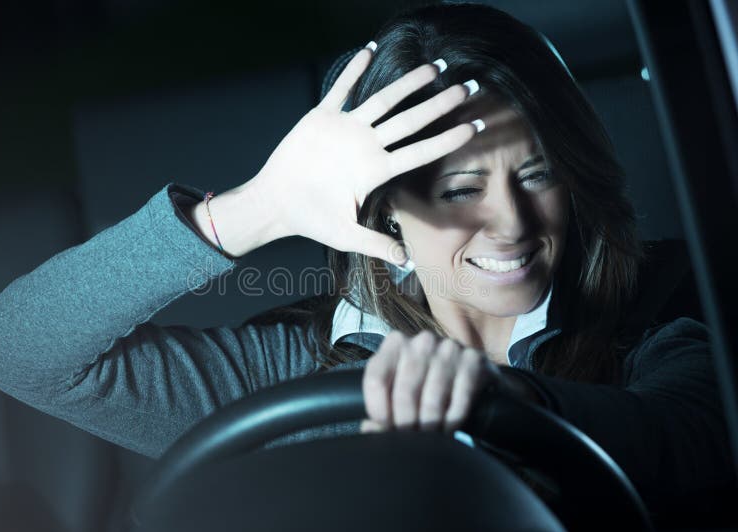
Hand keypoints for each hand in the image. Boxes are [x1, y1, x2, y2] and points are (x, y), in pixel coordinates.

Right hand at [246, 46, 478, 263]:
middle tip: (468, 86)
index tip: (474, 126)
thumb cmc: (311, 219)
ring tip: (434, 67)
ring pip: (382, 101)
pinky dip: (353, 70)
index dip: (448, 139)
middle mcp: (367, 146)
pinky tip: (370, 50)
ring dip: (407, 84)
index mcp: (376, 170)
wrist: (276, 203)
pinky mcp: (321, 117)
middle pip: (410, 120)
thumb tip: (408, 263)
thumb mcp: (347, 235)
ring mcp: (346, 130)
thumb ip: (377, 245)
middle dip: (439, 104)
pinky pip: (340, 89)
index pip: (420, 150)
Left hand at [361, 330, 517, 433]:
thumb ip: (382, 407)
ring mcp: (449, 349)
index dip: (378, 411)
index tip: (386, 427)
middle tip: (410, 438)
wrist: (469, 371)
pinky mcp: (473, 361)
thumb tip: (369, 429)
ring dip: (430, 427)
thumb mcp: (399, 386)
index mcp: (395, 343)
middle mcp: (422, 341)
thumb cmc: (425, 381)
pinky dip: (452, 422)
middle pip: (404, 394)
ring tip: (429, 436)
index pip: (376, 380)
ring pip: (431, 401)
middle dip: (406, 424)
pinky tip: (448, 428)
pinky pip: (459, 401)